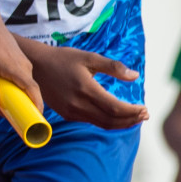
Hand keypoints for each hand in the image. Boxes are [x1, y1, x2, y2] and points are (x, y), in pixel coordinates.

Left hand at [0, 19, 40, 114]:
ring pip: (21, 87)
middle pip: (26, 94)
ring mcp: (23, 64)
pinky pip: (18, 79)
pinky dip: (8, 86)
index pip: (34, 94)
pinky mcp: (19, 61)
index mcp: (18, 70)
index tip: (31, 122)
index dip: (36, 109)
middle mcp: (25, 68)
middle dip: (11, 105)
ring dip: (6, 94)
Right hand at [30, 46, 147, 129]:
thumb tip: (135, 76)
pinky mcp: (67, 115)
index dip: (133, 112)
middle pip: (111, 120)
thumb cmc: (63, 59)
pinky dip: (107, 121)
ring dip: (121, 123)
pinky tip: (115, 115)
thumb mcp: (89, 57)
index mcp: (86, 89)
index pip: (115, 108)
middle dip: (131, 120)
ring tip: (134, 117)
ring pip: (102, 124)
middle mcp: (78, 104)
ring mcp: (71, 112)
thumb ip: (113, 67)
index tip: (145, 109)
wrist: (36, 66)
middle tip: (144, 115)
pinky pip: (91, 122)